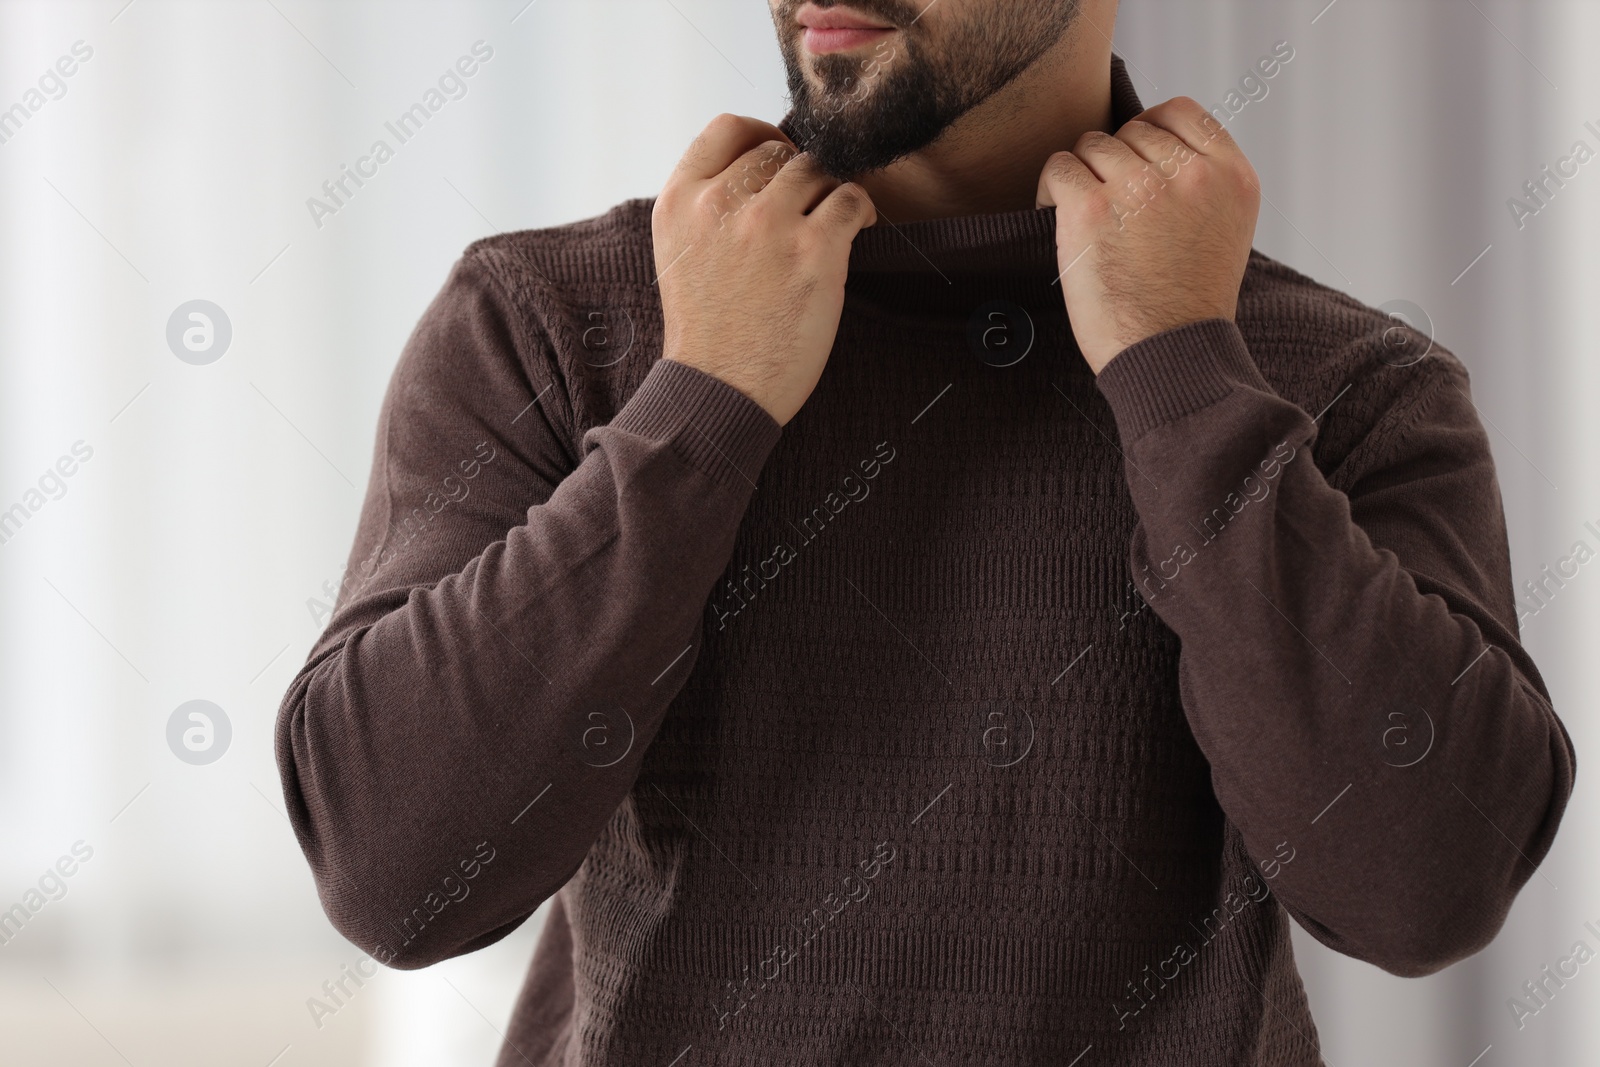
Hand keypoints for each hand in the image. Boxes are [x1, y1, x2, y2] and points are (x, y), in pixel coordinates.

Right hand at [652, 114, 876, 425]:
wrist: (720, 390)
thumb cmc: (707, 331)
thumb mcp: (681, 253)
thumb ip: (707, 208)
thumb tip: (760, 169)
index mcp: (679, 201)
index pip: (727, 128)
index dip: (760, 133)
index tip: (777, 154)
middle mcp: (720, 204)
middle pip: (777, 149)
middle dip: (798, 171)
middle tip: (811, 202)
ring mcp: (769, 224)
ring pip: (816, 168)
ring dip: (830, 189)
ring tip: (834, 216)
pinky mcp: (815, 251)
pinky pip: (852, 199)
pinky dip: (862, 207)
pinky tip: (860, 225)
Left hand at [1036, 97, 1260, 373]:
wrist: (1168, 357)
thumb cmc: (1186, 307)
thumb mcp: (1223, 229)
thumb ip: (1200, 181)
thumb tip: (1147, 145)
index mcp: (1231, 175)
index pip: (1179, 111)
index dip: (1148, 130)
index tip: (1136, 164)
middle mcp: (1190, 174)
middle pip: (1131, 130)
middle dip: (1115, 164)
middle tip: (1112, 211)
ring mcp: (1140, 188)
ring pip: (1092, 146)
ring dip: (1083, 177)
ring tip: (1088, 220)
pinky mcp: (1091, 209)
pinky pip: (1058, 168)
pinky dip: (1051, 191)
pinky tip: (1059, 220)